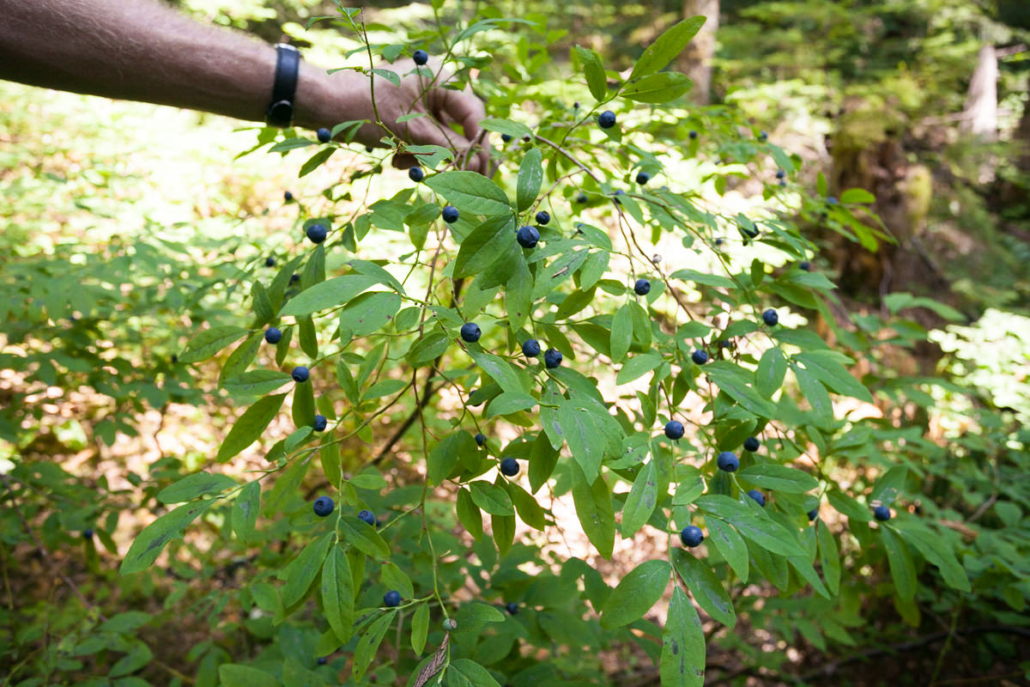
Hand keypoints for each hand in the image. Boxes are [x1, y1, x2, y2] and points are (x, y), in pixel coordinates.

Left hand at [337, 57, 489, 173]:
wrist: (325, 106)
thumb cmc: (368, 110)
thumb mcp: (412, 132)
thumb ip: (448, 149)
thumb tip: (479, 166)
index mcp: (442, 78)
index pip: (474, 114)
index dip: (476, 143)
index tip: (476, 169)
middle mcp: (436, 86)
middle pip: (458, 127)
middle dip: (447, 154)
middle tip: (447, 176)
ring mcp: (421, 101)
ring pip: (440, 137)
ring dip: (426, 156)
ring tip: (404, 162)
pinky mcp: (408, 114)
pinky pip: (423, 138)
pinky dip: (413, 152)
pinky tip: (397, 159)